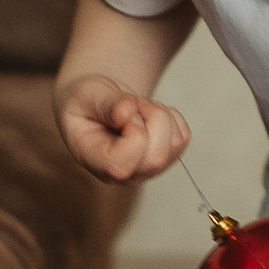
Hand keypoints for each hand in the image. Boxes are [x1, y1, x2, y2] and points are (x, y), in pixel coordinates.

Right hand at [57, 74, 189, 184]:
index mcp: (94, 162)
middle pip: (156, 158)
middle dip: (151, 118)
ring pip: (174, 145)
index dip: (133, 135)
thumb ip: (105, 104)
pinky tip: (149, 115)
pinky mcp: (165, 158)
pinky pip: (183, 138)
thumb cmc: (87, 103)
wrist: (97, 105)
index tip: (122, 115)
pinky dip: (172, 117)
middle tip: (133, 104)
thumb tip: (127, 113)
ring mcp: (145, 170)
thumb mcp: (86, 94)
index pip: (121, 166)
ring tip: (139, 109)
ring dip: (161, 115)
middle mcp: (122, 174)